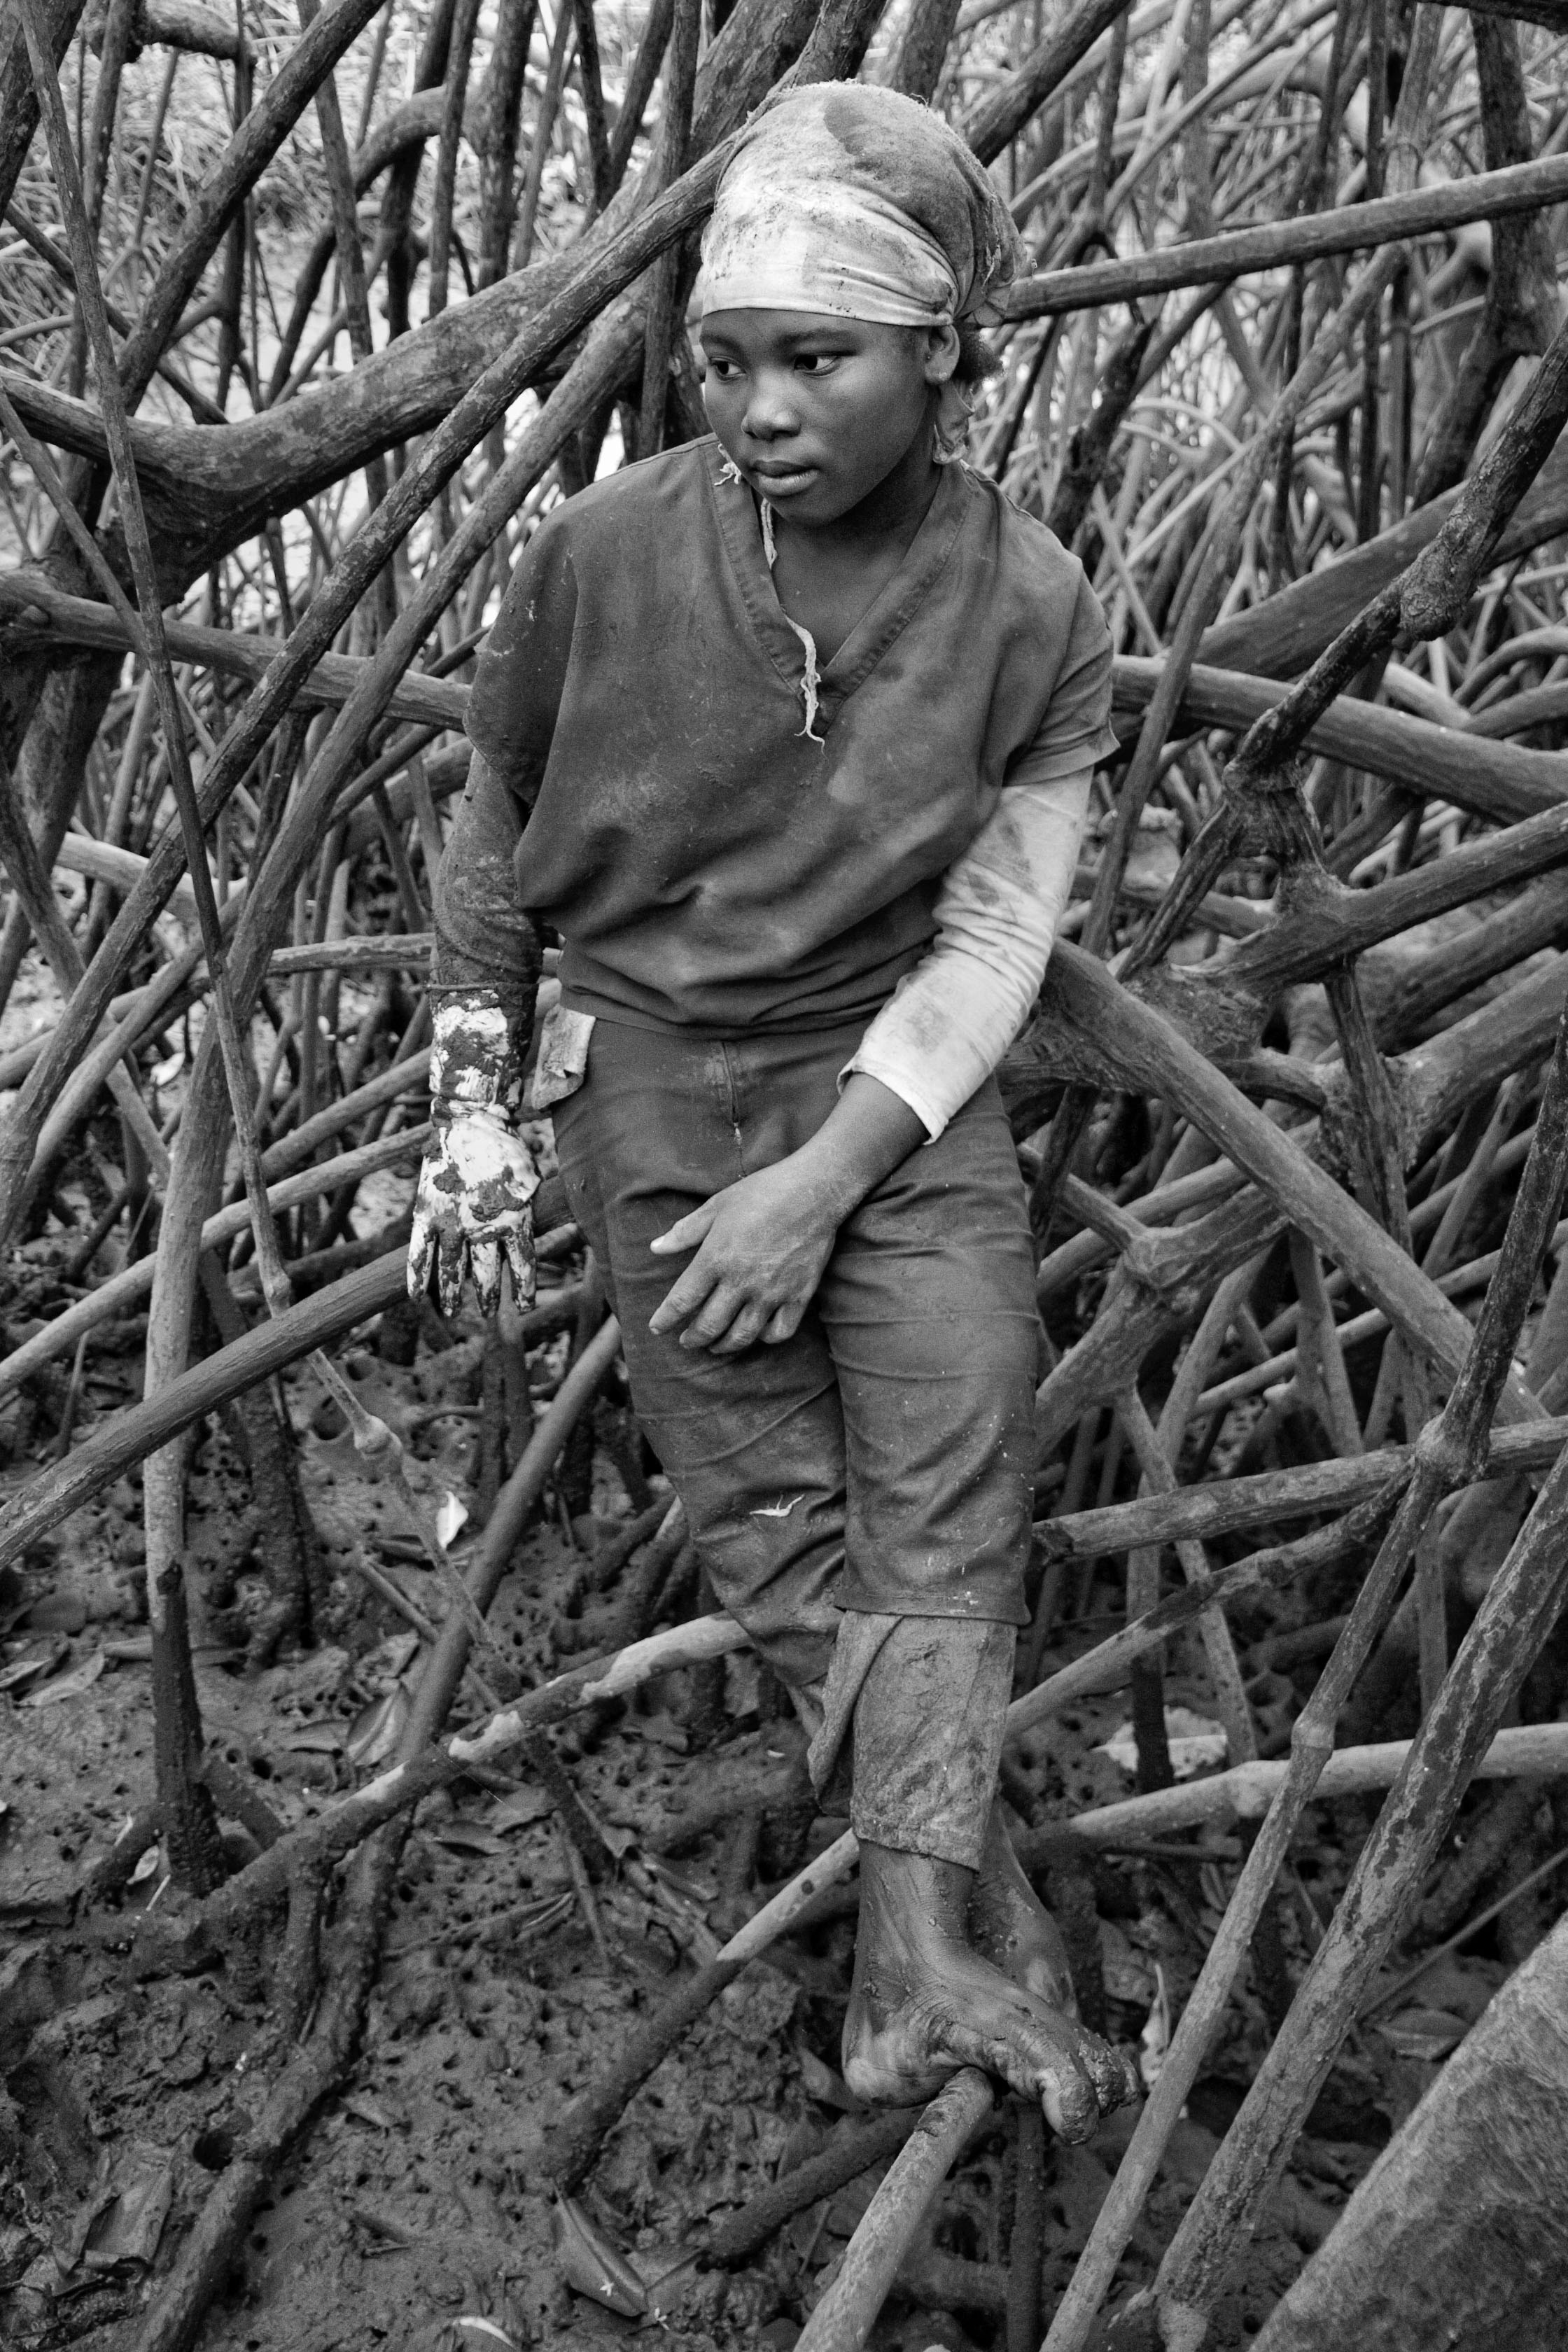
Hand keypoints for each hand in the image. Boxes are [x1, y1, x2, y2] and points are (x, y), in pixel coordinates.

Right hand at [408, 1104, 538, 1318]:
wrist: (472, 1122)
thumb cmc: (507, 1150)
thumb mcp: (531, 1181)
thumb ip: (530, 1210)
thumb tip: (546, 1227)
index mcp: (515, 1220)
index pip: (522, 1265)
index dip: (524, 1288)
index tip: (525, 1307)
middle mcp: (484, 1227)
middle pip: (486, 1273)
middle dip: (488, 1296)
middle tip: (490, 1312)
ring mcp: (453, 1223)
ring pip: (452, 1270)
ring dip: (454, 1294)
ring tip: (454, 1311)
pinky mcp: (427, 1215)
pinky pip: (419, 1253)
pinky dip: (416, 1277)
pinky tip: (416, 1297)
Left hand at [648, 1157, 841, 1351]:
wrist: (814, 1191)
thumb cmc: (762, 1192)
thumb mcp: (716, 1206)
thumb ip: (684, 1232)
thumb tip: (655, 1248)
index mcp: (716, 1258)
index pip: (681, 1301)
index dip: (665, 1319)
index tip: (657, 1327)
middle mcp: (741, 1281)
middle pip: (709, 1326)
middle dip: (692, 1338)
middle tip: (686, 1341)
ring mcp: (772, 1292)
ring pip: (742, 1336)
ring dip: (724, 1346)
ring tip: (716, 1346)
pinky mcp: (798, 1295)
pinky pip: (779, 1332)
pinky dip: (764, 1339)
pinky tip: (756, 1334)